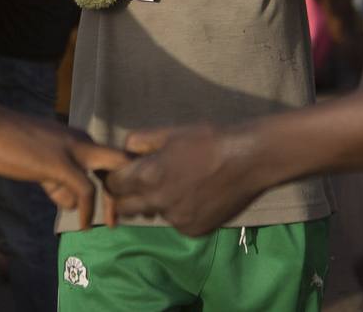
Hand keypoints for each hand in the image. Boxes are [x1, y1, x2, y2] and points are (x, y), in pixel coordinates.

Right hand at [0, 108, 130, 228]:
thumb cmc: (12, 144)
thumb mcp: (42, 165)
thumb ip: (59, 183)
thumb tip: (71, 204)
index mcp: (81, 140)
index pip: (113, 158)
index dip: (121, 179)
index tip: (121, 202)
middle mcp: (84, 142)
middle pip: (121, 165)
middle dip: (129, 189)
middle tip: (128, 215)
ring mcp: (74, 151)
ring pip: (109, 176)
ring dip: (111, 204)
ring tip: (110, 224)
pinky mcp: (61, 164)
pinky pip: (85, 191)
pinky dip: (87, 210)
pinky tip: (83, 224)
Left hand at [103, 124, 265, 235]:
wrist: (248, 159)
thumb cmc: (209, 140)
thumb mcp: (171, 132)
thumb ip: (140, 141)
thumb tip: (124, 151)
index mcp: (149, 176)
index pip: (114, 185)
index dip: (115, 178)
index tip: (122, 174)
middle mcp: (159, 202)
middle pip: (126, 207)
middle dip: (127, 196)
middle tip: (139, 184)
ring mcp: (177, 220)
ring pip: (154, 214)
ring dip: (156, 203)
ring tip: (175, 185)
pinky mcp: (194, 230)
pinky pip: (176, 223)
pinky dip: (180, 212)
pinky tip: (195, 196)